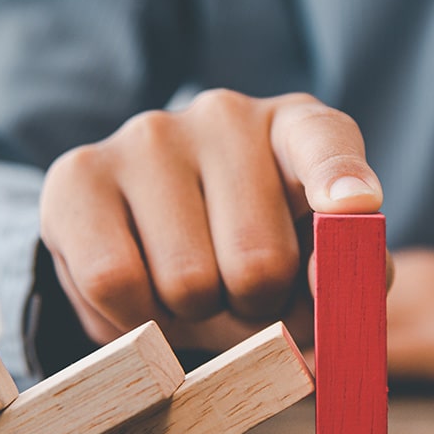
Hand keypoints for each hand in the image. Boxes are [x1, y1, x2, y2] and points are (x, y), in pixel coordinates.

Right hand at [39, 90, 382, 353]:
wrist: (146, 244)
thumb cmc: (248, 257)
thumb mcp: (309, 268)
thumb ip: (343, 278)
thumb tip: (326, 289)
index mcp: (296, 130)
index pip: (325, 143)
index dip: (340, 177)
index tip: (356, 205)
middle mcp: (226, 115)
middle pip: (258, 261)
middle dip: (254, 308)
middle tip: (242, 298)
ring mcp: (148, 135)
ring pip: (186, 281)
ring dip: (194, 315)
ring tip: (192, 290)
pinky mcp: (78, 174)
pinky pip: (113, 281)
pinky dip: (134, 319)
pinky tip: (142, 294)